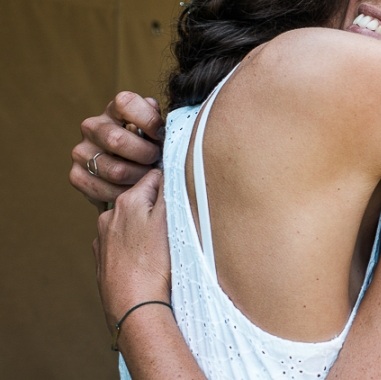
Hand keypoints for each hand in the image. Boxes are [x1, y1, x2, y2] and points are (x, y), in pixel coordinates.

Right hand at [70, 92, 163, 211]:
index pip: (126, 103)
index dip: (148, 120)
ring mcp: (81, 150)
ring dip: (138, 178)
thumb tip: (163, 130)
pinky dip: (124, 193)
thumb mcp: (157, 129)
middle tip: (156, 161)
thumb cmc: (149, 144)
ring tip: (148, 177)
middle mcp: (93, 126)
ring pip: (114, 170)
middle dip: (145, 155)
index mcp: (115, 109)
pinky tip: (133, 188)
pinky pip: (103, 189)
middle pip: (116, 140)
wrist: (129, 167)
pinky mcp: (76, 174)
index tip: (161, 134)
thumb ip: (160, 124)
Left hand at [94, 169, 170, 335]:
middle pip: (141, 200)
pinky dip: (134, 247)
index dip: (172, 184)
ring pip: (131, 222)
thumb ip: (169, 189)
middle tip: (174, 226)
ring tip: (161, 248)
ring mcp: (103, 239)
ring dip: (145, 228)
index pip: (154, 176)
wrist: (135, 308)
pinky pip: (123, 243)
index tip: (182, 198)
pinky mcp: (103, 260)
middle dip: (157, 208)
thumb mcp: (170, 219)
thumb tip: (170, 167)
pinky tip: (146, 261)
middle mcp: (110, 216)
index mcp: (127, 202)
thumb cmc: (156, 265)